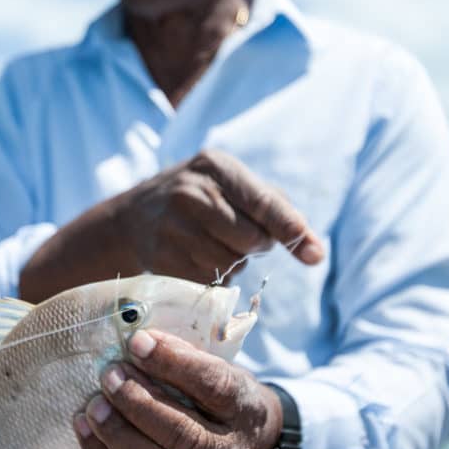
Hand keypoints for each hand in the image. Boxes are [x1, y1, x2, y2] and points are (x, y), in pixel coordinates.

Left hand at [74, 328, 283, 448]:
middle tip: (110, 374)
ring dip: (118, 434)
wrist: (245, 437)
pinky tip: (84, 427)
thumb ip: (183, 354)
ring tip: (94, 404)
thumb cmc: (221, 390)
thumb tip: (138, 341)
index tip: (137, 342)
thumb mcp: (218, 364)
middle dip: (139, 403)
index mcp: (242, 408)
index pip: (211, 386)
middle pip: (182, 435)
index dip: (172, 363)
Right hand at [111, 147, 322, 281]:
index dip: (290, 229)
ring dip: (233, 262)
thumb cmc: (201, 198)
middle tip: (244, 238)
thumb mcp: (233, 186)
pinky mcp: (161, 256)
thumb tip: (315, 253)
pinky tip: (198, 257)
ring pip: (229, 264)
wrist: (134, 217)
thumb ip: (278, 211)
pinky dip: (213, 276)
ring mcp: (171, 225)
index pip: (262, 201)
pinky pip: (207, 280)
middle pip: (250, 239)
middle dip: (257, 245)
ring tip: (215, 244)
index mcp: (215, 167)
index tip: (314, 254)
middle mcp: (190, 192)